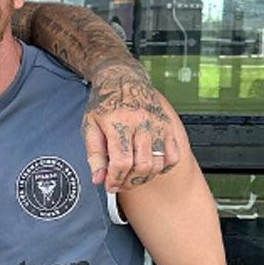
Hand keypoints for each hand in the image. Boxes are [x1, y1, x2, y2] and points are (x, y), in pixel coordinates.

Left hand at [82, 63, 183, 191]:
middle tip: (120, 184)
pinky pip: (173, 156)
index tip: (109, 185)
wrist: (123, 79)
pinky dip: (162, 167)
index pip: (121, 161)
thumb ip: (94, 154)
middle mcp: (141, 123)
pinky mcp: (169, 126)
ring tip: (131, 176)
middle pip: (142, 165)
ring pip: (158, 163)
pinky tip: (148, 166)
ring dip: (144, 177)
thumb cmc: (105, 102)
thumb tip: (98, 178)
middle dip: (129, 181)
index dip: (115, 179)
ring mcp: (158, 124)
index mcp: (118, 123)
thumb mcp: (90, 126)